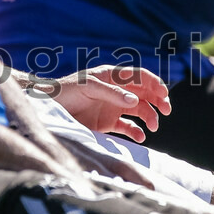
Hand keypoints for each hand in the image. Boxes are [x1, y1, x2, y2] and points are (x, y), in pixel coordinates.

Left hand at [41, 65, 171, 141]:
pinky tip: (141, 137)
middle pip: (143, 93)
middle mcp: (115, 91)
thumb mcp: (89, 87)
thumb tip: (135, 100)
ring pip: (138, 110)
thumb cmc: (66, 91)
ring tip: (154, 127)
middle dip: (157, 100)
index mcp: (112, 76)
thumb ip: (112, 93)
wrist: (47, 107)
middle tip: (166, 110)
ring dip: (149, 116)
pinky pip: (127, 126)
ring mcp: (112, 107)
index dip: (154, 82)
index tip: (164, 93)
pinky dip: (136, 132)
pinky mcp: (106, 123)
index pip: (139, 76)